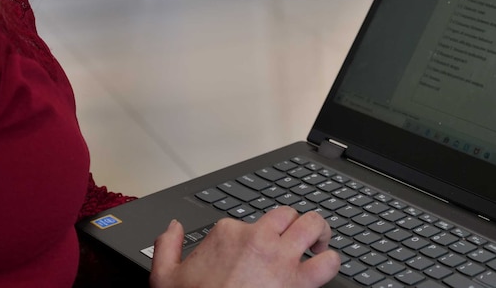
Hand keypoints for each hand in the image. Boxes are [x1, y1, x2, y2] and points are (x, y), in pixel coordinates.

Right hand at [149, 206, 340, 287]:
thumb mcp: (165, 276)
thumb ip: (167, 246)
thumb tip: (173, 227)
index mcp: (227, 234)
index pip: (248, 221)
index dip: (250, 236)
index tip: (250, 252)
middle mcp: (257, 239)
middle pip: (288, 214)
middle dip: (295, 222)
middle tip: (299, 235)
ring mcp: (280, 259)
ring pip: (313, 227)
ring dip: (319, 233)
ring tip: (319, 243)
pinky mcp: (298, 282)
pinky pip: (327, 263)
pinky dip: (331, 263)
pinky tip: (325, 267)